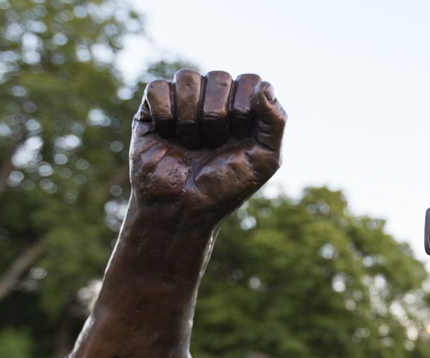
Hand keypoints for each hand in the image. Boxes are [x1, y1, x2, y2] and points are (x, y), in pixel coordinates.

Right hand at [130, 69, 286, 231]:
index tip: (239, 137)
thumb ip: (276, 121)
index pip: (250, 80)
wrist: (184, 208)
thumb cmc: (227, 187)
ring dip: (190, 116)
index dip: (244, 108)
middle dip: (217, 116)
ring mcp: (184, 103)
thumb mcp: (265, 159)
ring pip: (186, 77)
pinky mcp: (153, 109)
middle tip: (214, 145)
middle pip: (219, 77)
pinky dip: (165, 114)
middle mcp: (215, 101)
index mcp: (245, 109)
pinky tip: (168, 135)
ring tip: (192, 144)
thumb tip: (265, 86)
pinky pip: (157, 87)